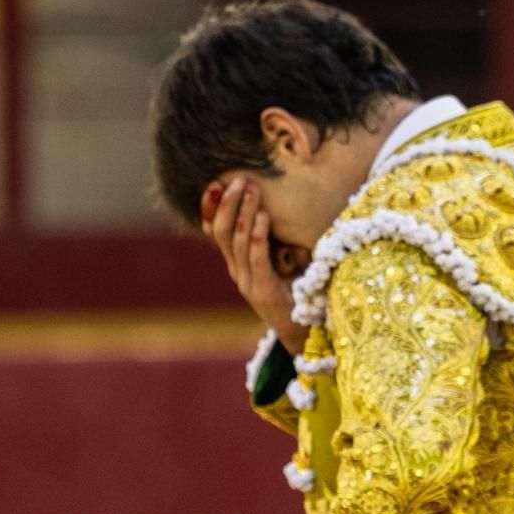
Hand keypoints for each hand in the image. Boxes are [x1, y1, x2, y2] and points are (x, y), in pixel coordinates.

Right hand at [202, 177, 307, 354]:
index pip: (214, 232)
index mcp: (237, 263)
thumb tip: (281, 206)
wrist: (303, 333)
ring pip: (237, 241)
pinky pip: (257, 258)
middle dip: (229, 204)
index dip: (210, 209)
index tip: (215, 184)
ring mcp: (248, 282)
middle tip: (238, 180)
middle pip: (222, 232)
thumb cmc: (296, 291)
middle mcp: (237, 271)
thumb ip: (275, 239)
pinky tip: (264, 216)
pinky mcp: (263, 290)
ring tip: (252, 190)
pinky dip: (259, 236)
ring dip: (245, 212)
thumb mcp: (282, 259)